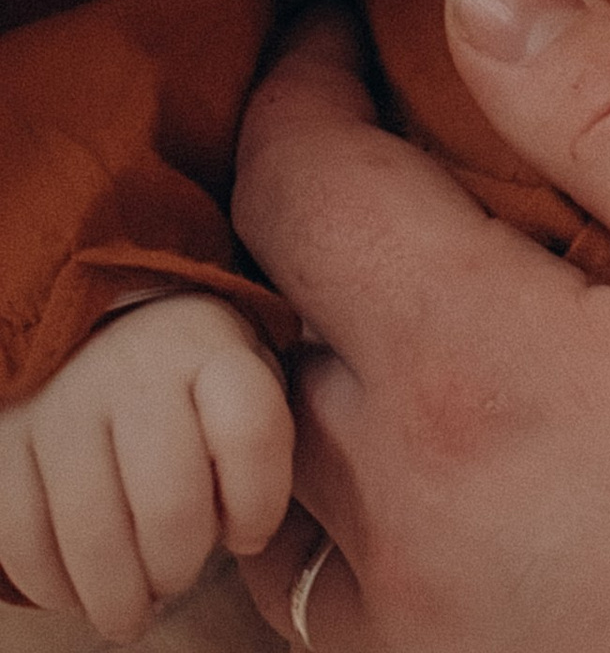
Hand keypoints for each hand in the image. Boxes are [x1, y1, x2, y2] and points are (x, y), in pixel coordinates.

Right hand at [0, 291, 292, 640]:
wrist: (91, 329)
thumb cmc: (185, 378)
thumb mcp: (239, 376)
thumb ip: (255, 442)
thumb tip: (242, 536)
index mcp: (209, 346)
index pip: (251, 430)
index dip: (259, 505)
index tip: (249, 533)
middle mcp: (136, 367)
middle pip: (170, 504)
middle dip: (180, 567)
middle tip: (177, 576)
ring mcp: (64, 402)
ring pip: (95, 537)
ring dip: (120, 597)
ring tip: (133, 605)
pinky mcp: (7, 439)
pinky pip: (27, 542)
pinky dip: (58, 588)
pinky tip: (80, 589)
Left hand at [227, 0, 609, 652]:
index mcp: (481, 377)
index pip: (298, 187)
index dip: (302, 79)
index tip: (351, 21)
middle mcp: (405, 516)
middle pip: (264, 321)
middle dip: (308, 201)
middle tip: (393, 129)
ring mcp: (413, 628)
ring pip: (278, 461)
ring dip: (313, 353)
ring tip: (409, 278)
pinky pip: (325, 582)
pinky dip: (349, 488)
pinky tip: (451, 446)